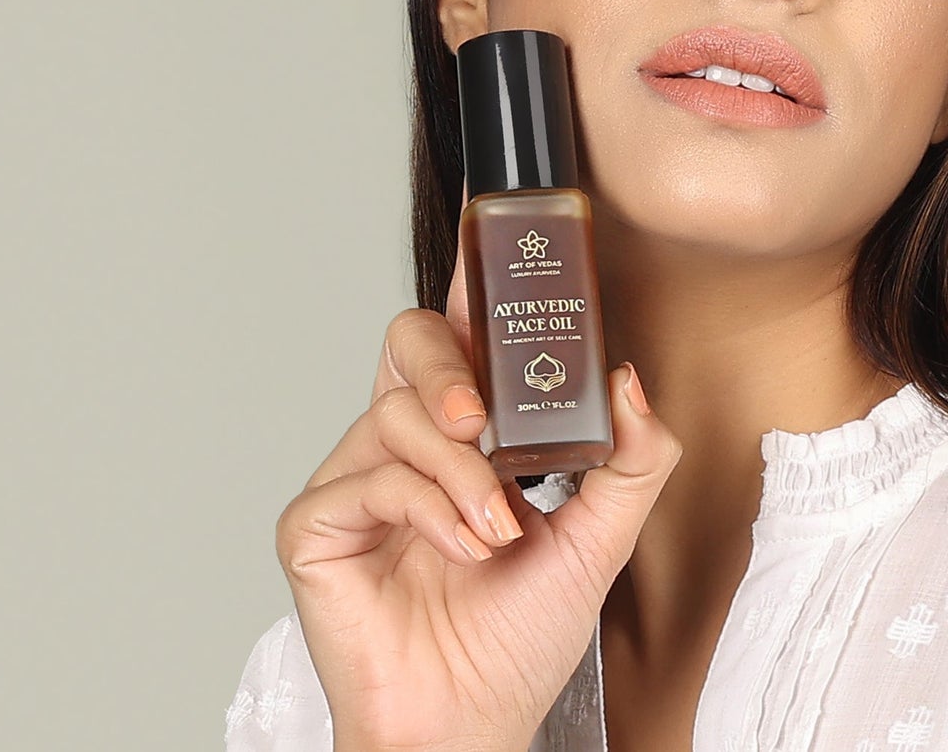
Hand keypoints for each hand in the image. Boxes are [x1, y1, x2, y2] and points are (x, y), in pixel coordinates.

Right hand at [275, 186, 680, 751]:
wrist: (474, 720)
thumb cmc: (520, 637)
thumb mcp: (601, 537)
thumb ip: (632, 459)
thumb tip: (629, 379)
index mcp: (462, 437)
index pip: (460, 339)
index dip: (470, 287)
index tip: (494, 243)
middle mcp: (403, 446)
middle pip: (407, 342)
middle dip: (451, 364)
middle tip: (485, 416)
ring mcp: (354, 483)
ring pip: (395, 413)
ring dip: (461, 469)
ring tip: (497, 528)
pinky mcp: (315, 528)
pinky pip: (364, 479)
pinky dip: (425, 507)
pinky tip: (460, 548)